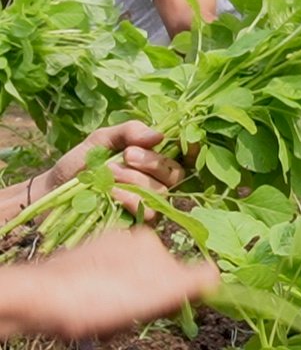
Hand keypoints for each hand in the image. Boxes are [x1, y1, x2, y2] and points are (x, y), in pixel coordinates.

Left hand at [0, 228, 218, 339]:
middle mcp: (125, 240)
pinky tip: (87, 315)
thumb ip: (193, 281)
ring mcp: (99, 251)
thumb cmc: (102, 295)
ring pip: (123, 284)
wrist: (38, 299)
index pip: (176, 272)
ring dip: (120, 306)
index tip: (157, 312)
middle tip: (127, 318)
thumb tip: (220, 274)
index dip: (171, 297)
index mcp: (149, 242)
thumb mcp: (158, 291)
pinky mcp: (75, 265)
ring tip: (105, 321)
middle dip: (143, 301)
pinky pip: (99, 286)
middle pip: (149, 278)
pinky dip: (99, 301)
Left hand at [34, 121, 183, 220]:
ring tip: (110, 173)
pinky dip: (131, 199)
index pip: (185, 156)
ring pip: (161, 193)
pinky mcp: (137, 225)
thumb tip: (160, 136)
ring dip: (136, 180)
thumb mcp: (102, 138)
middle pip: (175, 174)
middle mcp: (157, 182)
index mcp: (154, 160)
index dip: (191, 149)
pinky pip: (149, 213)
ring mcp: (149, 205)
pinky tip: (111, 191)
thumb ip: (130, 131)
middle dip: (153, 162)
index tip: (168, 141)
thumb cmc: (80, 162)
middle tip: (126, 155)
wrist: (53, 191)